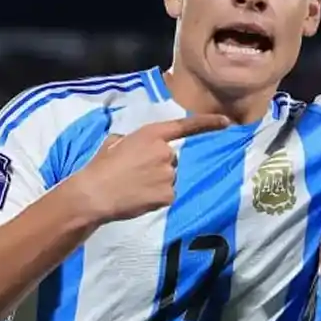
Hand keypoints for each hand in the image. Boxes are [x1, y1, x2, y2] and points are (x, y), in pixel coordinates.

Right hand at [76, 114, 229, 221]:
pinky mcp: (168, 194)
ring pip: (170, 178)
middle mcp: (165, 152)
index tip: (226, 122)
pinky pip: (168, 195)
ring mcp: (168, 174)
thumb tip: (136, 148)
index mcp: (151, 135)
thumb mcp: (115, 143)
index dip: (207, 123)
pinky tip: (139, 197)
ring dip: (157, 183)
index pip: (185, 126)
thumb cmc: (100, 168)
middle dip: (159, 166)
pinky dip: (156, 198)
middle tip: (135, 174)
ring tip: (134, 187)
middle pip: (172, 160)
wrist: (94, 194)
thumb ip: (133, 141)